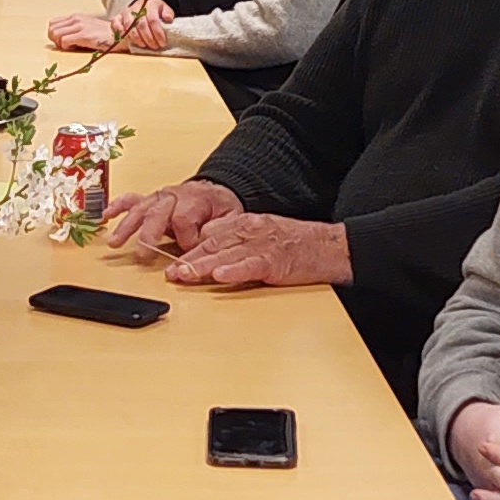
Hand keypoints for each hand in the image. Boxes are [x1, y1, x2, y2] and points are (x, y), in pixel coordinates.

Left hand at [44, 8, 119, 53]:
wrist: (121, 35)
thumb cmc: (104, 35)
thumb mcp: (87, 27)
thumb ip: (75, 29)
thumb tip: (60, 38)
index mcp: (75, 17)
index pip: (52, 23)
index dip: (54, 34)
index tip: (63, 42)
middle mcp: (76, 19)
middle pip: (51, 29)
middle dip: (55, 40)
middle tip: (66, 46)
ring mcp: (80, 26)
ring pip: (55, 34)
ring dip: (60, 44)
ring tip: (71, 47)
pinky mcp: (84, 35)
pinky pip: (64, 41)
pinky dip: (67, 47)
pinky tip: (77, 48)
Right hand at [103, 178, 239, 259]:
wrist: (215, 190)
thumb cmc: (220, 207)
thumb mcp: (230, 217)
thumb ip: (219, 229)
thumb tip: (203, 241)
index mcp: (194, 200)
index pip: (184, 219)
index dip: (185, 237)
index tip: (188, 250)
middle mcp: (173, 196)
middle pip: (157, 214)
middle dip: (148, 235)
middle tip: (142, 255)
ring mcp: (159, 197)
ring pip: (140, 210)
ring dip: (126, 226)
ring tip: (114, 243)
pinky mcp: (150, 200)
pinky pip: (131, 200)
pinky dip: (117, 207)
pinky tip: (105, 216)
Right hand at [117, 0, 174, 49]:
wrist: (142, 5)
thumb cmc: (154, 10)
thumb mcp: (164, 8)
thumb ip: (168, 12)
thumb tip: (168, 19)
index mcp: (149, 5)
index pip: (153, 20)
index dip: (158, 33)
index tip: (162, 42)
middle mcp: (136, 8)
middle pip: (141, 25)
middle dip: (149, 38)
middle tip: (155, 46)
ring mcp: (126, 13)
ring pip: (129, 27)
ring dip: (137, 39)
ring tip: (144, 45)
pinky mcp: (118, 17)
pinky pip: (116, 24)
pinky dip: (120, 32)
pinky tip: (127, 39)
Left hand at [165, 212, 352, 290]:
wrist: (329, 247)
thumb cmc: (296, 244)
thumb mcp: (262, 234)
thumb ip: (236, 240)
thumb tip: (209, 249)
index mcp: (245, 224)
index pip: (210, 236)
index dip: (189, 249)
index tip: (172, 262)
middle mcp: (250, 231)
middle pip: (213, 245)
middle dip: (188, 259)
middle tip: (169, 272)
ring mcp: (262, 245)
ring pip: (226, 255)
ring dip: (202, 266)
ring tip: (183, 275)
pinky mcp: (276, 261)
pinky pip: (251, 266)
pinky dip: (235, 271)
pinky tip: (220, 276)